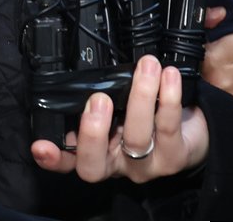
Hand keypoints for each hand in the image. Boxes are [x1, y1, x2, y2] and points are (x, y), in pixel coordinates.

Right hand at [31, 55, 208, 183]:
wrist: (191, 132)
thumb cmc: (149, 115)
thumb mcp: (120, 106)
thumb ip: (100, 97)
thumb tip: (83, 70)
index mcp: (98, 151)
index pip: (68, 160)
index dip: (53, 157)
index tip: (40, 144)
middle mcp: (117, 164)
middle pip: (94, 165)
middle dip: (92, 132)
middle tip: (98, 99)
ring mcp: (145, 166)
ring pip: (136, 139)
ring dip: (140, 97)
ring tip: (146, 66)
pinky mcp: (174, 159)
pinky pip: (169, 129)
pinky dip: (169, 98)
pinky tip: (168, 75)